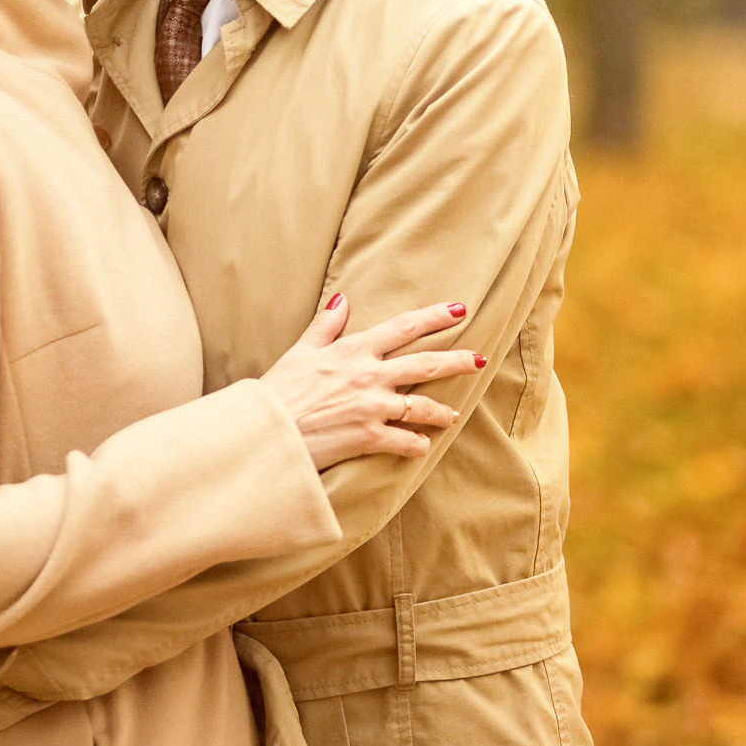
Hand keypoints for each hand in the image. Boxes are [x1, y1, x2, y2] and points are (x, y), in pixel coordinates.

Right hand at [260, 293, 485, 468]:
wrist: (265, 432)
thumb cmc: (278, 391)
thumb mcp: (300, 351)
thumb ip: (326, 326)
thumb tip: (343, 299)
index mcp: (353, 350)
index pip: (403, 327)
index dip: (434, 317)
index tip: (459, 309)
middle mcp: (369, 376)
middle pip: (425, 364)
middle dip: (457, 360)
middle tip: (479, 359)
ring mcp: (372, 407)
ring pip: (422, 406)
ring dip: (442, 411)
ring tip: (453, 415)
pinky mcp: (369, 437)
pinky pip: (406, 441)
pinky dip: (417, 445)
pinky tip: (421, 446)